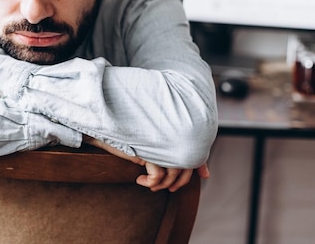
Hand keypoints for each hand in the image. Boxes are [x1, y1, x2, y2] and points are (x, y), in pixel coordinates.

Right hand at [82, 135, 209, 191]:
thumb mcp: (157, 145)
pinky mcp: (148, 152)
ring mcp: (160, 144)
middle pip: (186, 166)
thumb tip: (207, 175)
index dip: (199, 166)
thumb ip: (180, 154)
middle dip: (179, 182)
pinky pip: (157, 176)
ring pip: (172, 174)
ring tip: (150, 185)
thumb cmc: (132, 132)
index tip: (202, 175)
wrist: (107, 127)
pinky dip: (150, 182)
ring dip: (161, 184)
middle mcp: (172, 136)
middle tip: (170, 188)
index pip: (196, 151)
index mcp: (177, 131)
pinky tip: (139, 179)